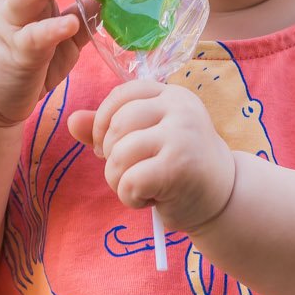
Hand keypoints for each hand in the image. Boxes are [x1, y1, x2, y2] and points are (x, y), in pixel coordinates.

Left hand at [67, 79, 237, 236]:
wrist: (223, 199)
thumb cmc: (179, 167)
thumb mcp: (146, 141)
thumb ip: (109, 129)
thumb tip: (71, 120)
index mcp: (171, 95)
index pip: (121, 94)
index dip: (103, 122)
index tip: (108, 147)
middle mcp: (179, 108)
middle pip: (117, 125)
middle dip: (110, 156)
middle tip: (128, 174)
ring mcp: (181, 134)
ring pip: (120, 153)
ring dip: (118, 180)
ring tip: (138, 188)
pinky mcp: (179, 166)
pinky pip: (130, 180)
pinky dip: (130, 197)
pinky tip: (148, 200)